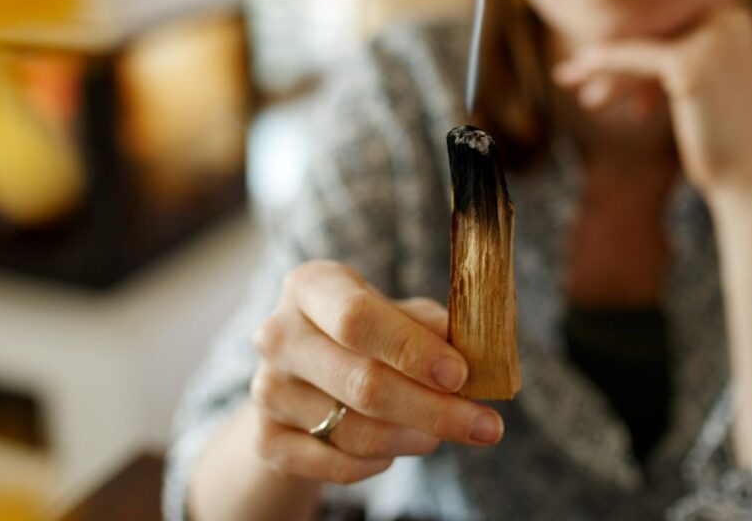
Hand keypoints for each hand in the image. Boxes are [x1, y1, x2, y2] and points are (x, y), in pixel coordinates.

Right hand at [250, 260, 504, 485]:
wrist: (302, 380)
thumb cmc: (365, 335)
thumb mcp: (395, 314)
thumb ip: (429, 326)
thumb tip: (470, 348)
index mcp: (311, 285)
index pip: (358, 318)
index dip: (412, 349)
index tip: (461, 375)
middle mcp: (278, 334)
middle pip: (362, 382)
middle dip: (434, 409)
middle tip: (485, 426)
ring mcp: (266, 389)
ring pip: (355, 430)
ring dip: (414, 438)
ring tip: (441, 432)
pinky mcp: (266, 440)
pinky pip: (337, 465)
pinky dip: (379, 462)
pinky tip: (397, 446)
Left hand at [553, 5, 751, 194]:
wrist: (748, 176)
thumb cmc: (722, 136)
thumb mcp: (700, 83)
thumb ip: (677, 53)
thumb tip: (630, 39)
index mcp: (738, 16)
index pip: (668, 24)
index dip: (630, 44)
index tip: (594, 61)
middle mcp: (731, 17)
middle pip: (653, 32)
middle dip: (612, 54)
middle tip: (570, 70)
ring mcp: (714, 38)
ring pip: (641, 46)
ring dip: (602, 66)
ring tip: (566, 79)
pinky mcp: (692, 63)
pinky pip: (636, 59)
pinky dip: (606, 66)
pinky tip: (581, 76)